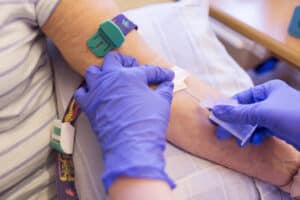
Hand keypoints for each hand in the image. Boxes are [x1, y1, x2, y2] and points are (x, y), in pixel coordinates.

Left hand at [74, 52, 174, 190]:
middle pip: (113, 59)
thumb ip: (164, 90)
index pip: (148, 70)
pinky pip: (82, 92)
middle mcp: (111, 78)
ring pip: (93, 71)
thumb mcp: (162, 103)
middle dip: (125, 60)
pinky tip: (97, 94)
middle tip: (133, 66)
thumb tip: (167, 85)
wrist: (132, 145)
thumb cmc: (148, 123)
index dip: (160, 73)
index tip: (166, 77)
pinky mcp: (89, 105)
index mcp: (130, 76)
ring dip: (102, 72)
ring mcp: (97, 91)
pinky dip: (88, 91)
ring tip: (111, 77)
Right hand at [212, 80, 299, 149]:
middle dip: (234, 121)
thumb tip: (214, 110)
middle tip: (220, 133)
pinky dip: (256, 134)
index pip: (241, 97)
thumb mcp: (263, 113)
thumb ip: (238, 113)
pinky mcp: (283, 127)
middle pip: (247, 110)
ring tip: (235, 140)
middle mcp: (273, 99)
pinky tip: (252, 141)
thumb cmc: (295, 117)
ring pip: (254, 121)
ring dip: (244, 130)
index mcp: (269, 89)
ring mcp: (278, 114)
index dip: (227, 107)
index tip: (215, 118)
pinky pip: (264, 129)